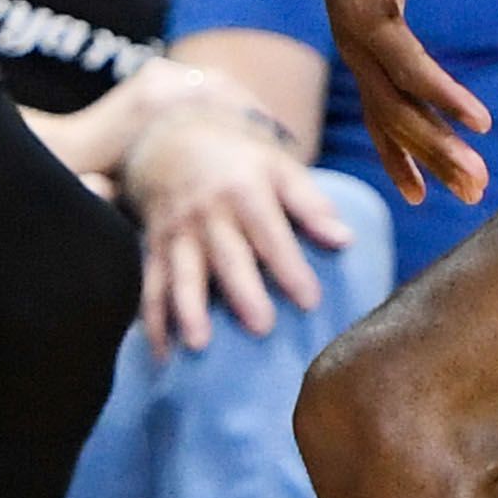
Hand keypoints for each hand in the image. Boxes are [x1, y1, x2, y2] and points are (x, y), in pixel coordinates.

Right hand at [124, 104, 356, 352]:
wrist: (175, 142)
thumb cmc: (241, 164)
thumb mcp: (279, 169)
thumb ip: (312, 205)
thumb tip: (346, 240)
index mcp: (244, 191)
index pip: (270, 232)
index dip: (290, 266)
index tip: (310, 301)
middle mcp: (208, 214)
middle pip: (227, 256)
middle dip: (242, 291)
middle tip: (262, 326)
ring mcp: (178, 233)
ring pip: (182, 273)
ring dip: (188, 309)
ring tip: (198, 344)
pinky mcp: (155, 251)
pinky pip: (151, 287)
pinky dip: (152, 323)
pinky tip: (162, 356)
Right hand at [306, 0, 489, 203]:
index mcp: (363, 16)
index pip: (407, 67)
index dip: (442, 96)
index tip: (482, 124)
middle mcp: (355, 46)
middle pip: (397, 109)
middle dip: (437, 149)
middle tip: (478, 184)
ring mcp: (356, 58)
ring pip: (389, 122)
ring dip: (426, 160)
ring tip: (468, 193)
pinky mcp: (364, 60)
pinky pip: (380, 117)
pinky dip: (399, 154)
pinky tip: (418, 186)